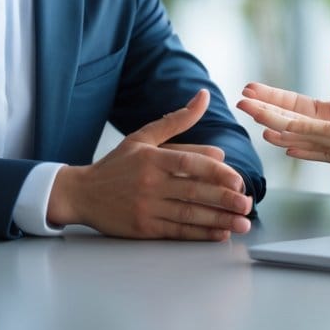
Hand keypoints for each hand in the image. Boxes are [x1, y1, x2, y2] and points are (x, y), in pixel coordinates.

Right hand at [48, 90, 252, 240]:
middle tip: (247, 204)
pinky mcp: (144, 229)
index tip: (238, 180)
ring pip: (189, 215)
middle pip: (193, 192)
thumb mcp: (143, 137)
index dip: (216, 173)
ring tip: (242, 222)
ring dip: (219, 220)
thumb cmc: (117, 165)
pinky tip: (219, 233)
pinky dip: (200, 233)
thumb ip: (177, 120)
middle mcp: (150, 183)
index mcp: (152, 158)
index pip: (189, 164)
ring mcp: (146, 208)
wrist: (82, 194)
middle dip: (224, 200)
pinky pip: (178, 232)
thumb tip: (204, 96)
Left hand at [244, 68, 329, 191]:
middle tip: (250, 110)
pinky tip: (289, 147)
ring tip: (260, 129)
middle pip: (307, 138)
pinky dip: (305, 150)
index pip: (322, 132)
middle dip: (276, 123)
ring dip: (286, 138)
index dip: (294, 124)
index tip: (270, 119)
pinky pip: (326, 154)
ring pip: (312, 147)